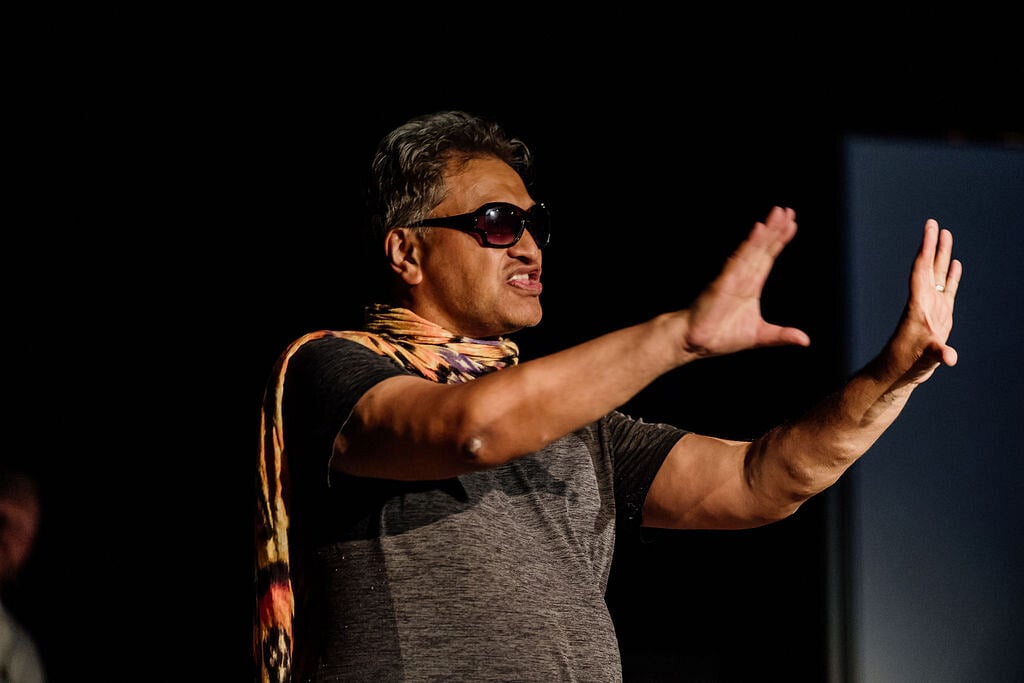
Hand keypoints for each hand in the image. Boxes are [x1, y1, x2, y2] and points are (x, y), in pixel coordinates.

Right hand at [683, 206, 810, 356]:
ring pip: (753, 249)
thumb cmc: (721, 337)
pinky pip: (739, 260)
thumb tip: (804, 340)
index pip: (768, 258)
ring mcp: (733, 277)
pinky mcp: (724, 281)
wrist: (696, 343)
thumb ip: (781, 335)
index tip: (792, 224)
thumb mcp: (760, 336)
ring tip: (778, 214)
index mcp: (751, 286)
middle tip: (788, 211)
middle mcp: (743, 277)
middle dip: (776, 229)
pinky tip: (758, 230)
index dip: (779, 241)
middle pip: (763, 248)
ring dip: (766, 231)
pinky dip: (749, 245)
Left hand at [884, 219, 960, 385]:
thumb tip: (949, 357)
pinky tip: (956, 264)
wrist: (899, 373)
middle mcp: (924, 302)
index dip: (925, 249)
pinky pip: (947, 290)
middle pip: (929, 267)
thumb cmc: (907, 365)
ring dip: (942, 256)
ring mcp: (933, 308)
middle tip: (934, 223)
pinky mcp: (940, 317)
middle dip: (932, 245)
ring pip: (938, 275)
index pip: (922, 270)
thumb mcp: (924, 359)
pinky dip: (952, 276)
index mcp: (918, 306)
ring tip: (946, 235)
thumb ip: (938, 355)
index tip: (930, 229)